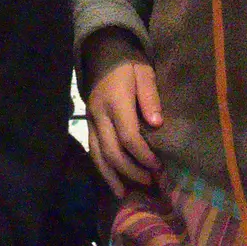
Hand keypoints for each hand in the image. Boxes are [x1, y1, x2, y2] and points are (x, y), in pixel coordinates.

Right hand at [81, 28, 162, 197]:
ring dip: (112, 176)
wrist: (103, 51)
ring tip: (125, 193)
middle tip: (149, 182)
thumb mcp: (144, 73)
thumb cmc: (129, 63)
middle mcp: (100, 114)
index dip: (143, 155)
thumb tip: (157, 124)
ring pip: (97, 154)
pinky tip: (113, 182)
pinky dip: (102, 168)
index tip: (158, 166)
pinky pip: (92, 150)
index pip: (128, 136)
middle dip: (130, 170)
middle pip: (111, 151)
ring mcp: (91, 120)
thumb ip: (150, 98)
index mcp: (116, 102)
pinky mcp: (88, 123)